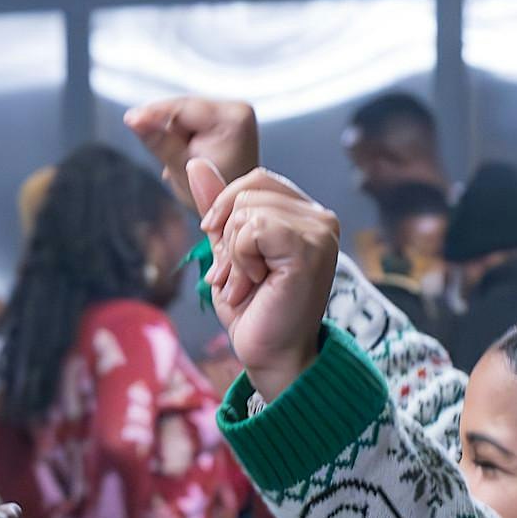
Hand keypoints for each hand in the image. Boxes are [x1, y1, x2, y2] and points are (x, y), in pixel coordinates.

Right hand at [125, 96, 261, 206]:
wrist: (231, 207)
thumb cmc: (212, 194)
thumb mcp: (180, 168)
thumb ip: (159, 141)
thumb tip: (133, 119)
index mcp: (233, 119)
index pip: (184, 107)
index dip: (154, 113)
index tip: (129, 119)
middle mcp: (238, 109)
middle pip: (184, 108)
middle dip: (164, 125)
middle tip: (151, 145)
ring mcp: (234, 111)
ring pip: (185, 114)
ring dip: (171, 131)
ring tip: (173, 156)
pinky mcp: (227, 117)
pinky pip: (193, 119)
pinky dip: (181, 134)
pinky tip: (183, 152)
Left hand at [186, 167, 338, 401]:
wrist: (270, 353)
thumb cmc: (253, 309)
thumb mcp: (226, 249)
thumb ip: (217, 208)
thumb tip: (195, 163)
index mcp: (305, 213)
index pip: (255, 179)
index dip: (226, 211)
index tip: (225, 257)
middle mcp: (321, 217)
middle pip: (248, 190)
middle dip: (227, 237)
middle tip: (237, 277)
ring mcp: (320, 231)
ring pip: (248, 209)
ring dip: (233, 254)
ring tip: (247, 284)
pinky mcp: (310, 248)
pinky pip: (253, 228)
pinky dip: (241, 259)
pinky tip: (254, 285)